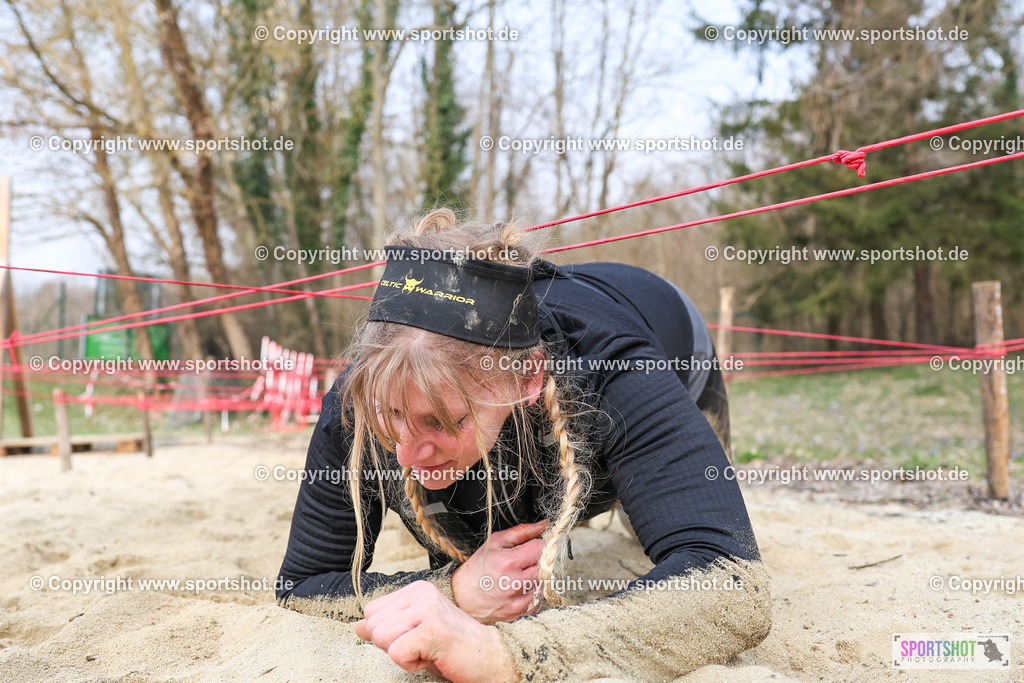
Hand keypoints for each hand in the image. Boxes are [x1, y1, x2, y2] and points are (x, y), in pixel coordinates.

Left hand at [355, 580, 517, 681]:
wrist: (493, 658)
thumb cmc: (454, 648)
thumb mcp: (416, 633)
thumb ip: (388, 626)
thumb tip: (357, 626)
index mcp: (417, 590)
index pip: (372, 611)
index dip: (389, 634)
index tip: (418, 638)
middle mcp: (421, 593)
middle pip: (373, 625)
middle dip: (394, 645)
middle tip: (425, 647)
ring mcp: (427, 609)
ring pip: (381, 637)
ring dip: (403, 655)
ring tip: (430, 651)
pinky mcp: (432, 629)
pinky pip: (396, 653)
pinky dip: (411, 664)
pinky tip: (434, 656)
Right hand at [451, 520, 547, 623]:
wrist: (461, 596)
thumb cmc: (478, 568)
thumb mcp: (495, 542)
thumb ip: (522, 531)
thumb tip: (544, 525)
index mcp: (509, 562)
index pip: (541, 548)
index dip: (539, 544)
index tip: (533, 546)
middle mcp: (516, 583)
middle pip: (546, 566)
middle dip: (538, 561)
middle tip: (525, 561)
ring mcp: (518, 601)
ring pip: (544, 583)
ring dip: (536, 577)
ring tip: (520, 575)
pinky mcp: (520, 613)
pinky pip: (538, 599)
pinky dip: (532, 592)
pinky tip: (519, 589)